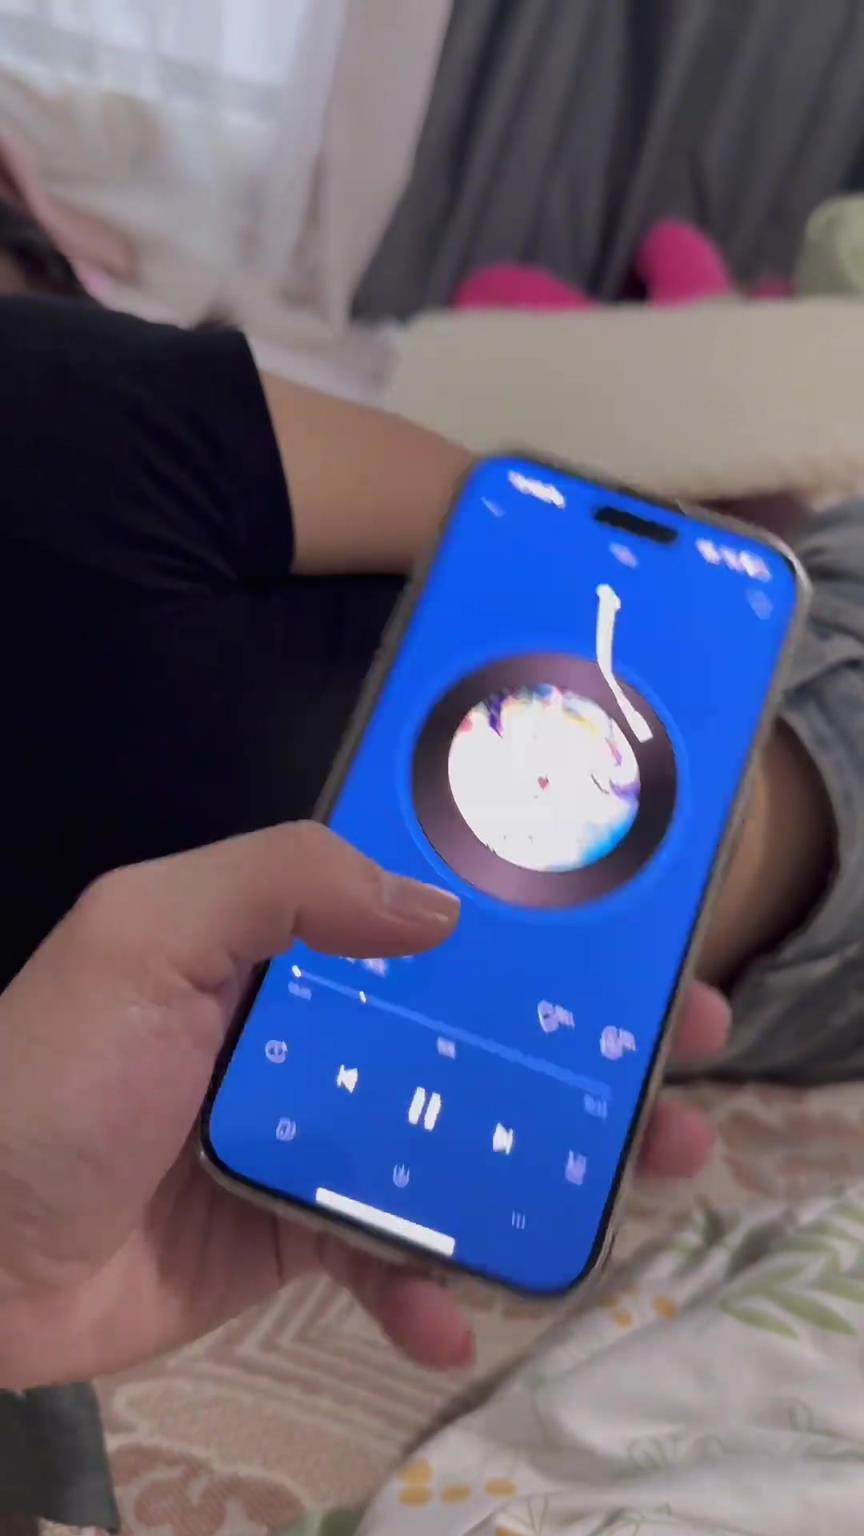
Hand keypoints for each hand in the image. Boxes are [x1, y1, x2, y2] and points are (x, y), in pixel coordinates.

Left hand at [0, 824, 727, 1388]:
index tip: (630, 935)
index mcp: (282, 941)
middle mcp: (312, 1030)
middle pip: (473, 1031)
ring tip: (641, 1183)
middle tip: (680, 1064)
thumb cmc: (52, 1078)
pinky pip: (387, 1259)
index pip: (430, 910)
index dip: (532, 920)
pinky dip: (428, 1289)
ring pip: (457, 1143)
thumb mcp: (145, 938)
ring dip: (550, 1167)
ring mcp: (311, 1137)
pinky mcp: (296, 1236)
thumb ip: (277, 885)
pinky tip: (452, 1315)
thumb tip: (439, 909)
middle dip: (580, 1046)